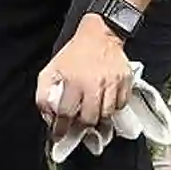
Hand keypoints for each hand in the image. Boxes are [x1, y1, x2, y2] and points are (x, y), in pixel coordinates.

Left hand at [36, 16, 132, 139]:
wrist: (100, 35)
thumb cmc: (73, 54)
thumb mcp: (50, 70)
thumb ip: (44, 94)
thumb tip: (49, 116)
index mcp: (73, 80)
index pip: (66, 113)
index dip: (61, 128)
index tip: (59, 134)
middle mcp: (94, 83)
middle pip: (89, 118)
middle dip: (82, 124)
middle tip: (78, 122)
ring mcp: (112, 83)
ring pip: (107, 114)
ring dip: (98, 117)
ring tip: (92, 111)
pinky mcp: (126, 81)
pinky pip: (121, 104)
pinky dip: (113, 107)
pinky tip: (105, 101)